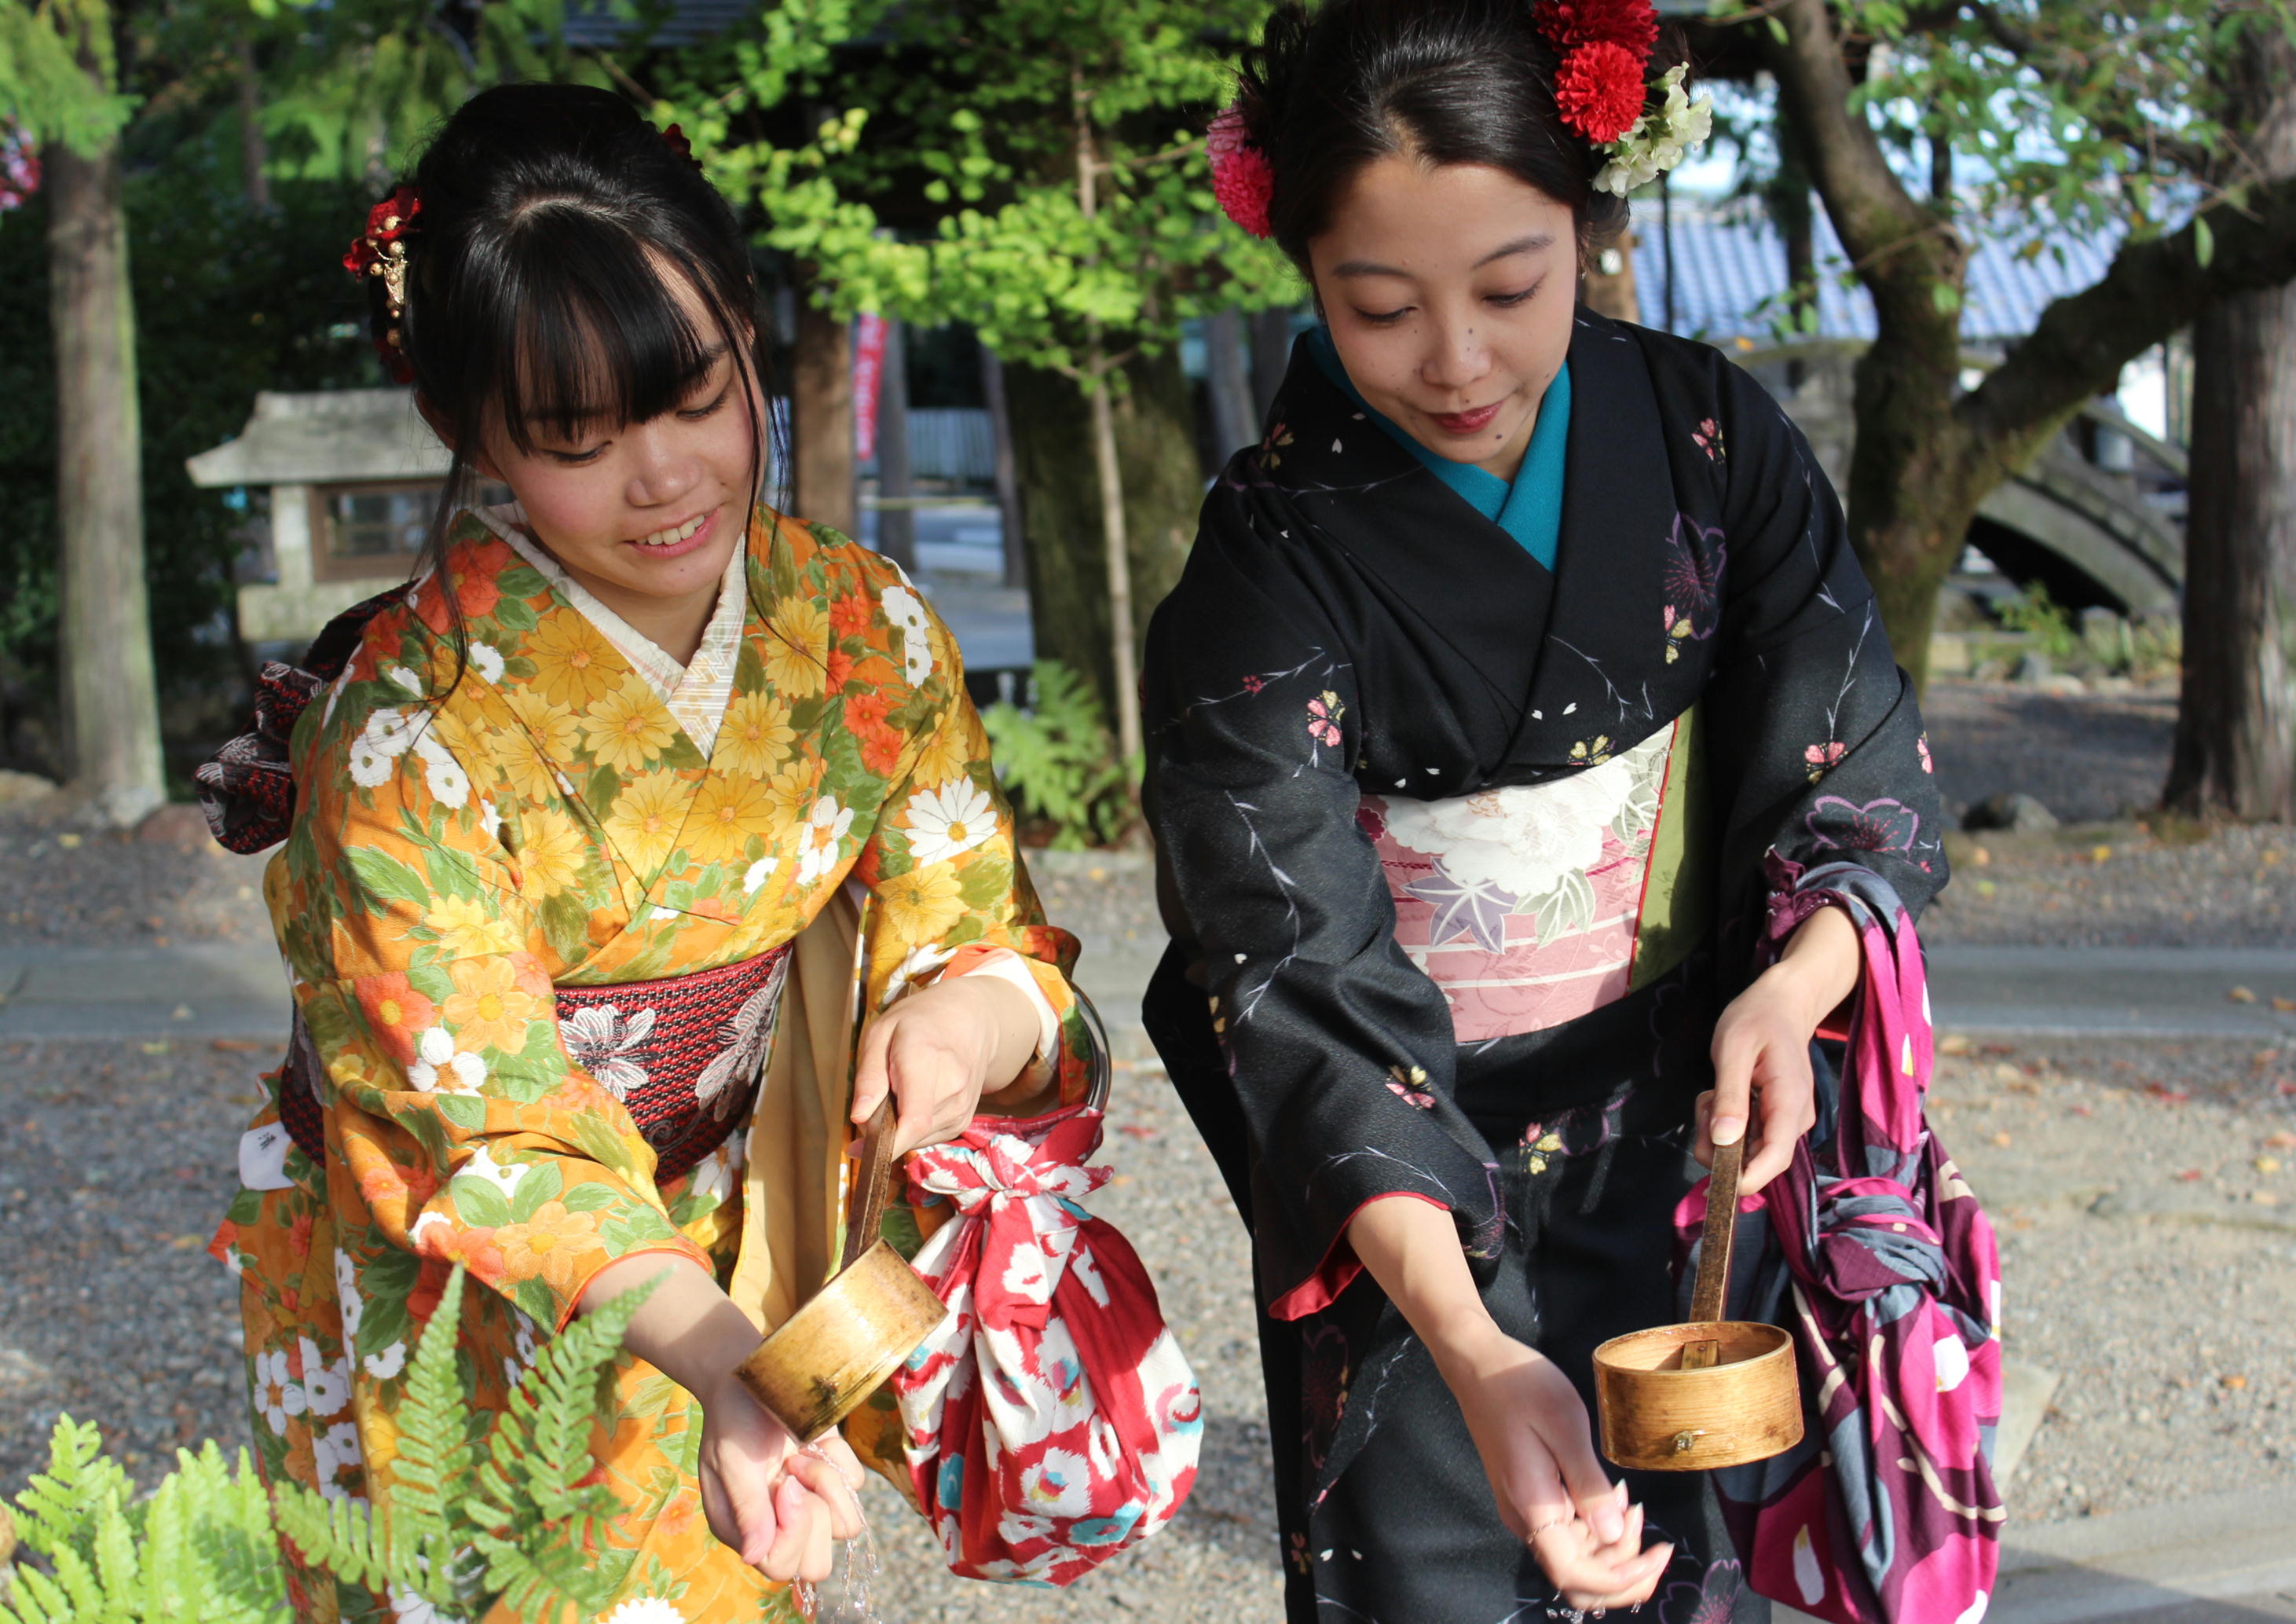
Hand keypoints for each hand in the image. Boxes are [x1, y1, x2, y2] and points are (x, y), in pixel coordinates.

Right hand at [694, 1370, 865, 1582]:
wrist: (752, 1371)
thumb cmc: (733, 1417)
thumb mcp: (732, 1462)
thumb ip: (748, 1509)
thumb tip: (754, 1557)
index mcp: (746, 1530)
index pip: (781, 1567)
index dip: (792, 1532)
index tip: (784, 1484)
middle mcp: (779, 1523)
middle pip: (818, 1563)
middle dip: (815, 1515)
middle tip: (793, 1472)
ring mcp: (809, 1501)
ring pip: (847, 1526)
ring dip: (826, 1482)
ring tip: (800, 1454)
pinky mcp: (833, 1474)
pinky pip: (857, 1485)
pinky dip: (839, 1458)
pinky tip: (811, 1440)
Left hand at [849, 971, 1038, 1156]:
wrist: (968, 1021)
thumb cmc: (918, 1023)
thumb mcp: (880, 1033)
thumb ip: (869, 1077)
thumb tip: (859, 1118)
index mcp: (926, 1059)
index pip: (914, 1120)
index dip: (885, 1144)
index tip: (859, 1147)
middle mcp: (952, 1087)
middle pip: (910, 1132)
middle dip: (884, 1127)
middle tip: (877, 1098)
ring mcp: (962, 1106)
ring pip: (916, 1138)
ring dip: (899, 1126)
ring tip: (900, 1091)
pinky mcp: (963, 1120)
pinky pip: (927, 1136)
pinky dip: (912, 1127)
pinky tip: (914, 1099)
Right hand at [1432, 1323, 1673, 1607]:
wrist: (1478, 1364)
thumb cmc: (1521, 1386)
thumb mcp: (1565, 1426)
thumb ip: (1588, 1485)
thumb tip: (1613, 1535)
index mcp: (1533, 1506)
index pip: (1576, 1575)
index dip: (1622, 1578)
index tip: (1658, 1553)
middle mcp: (1525, 1520)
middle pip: (1577, 1578)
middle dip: (1623, 1568)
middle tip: (1649, 1523)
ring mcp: (1524, 1512)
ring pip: (1574, 1559)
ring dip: (1612, 1547)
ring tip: (1633, 1503)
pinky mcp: (1528, 1499)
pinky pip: (1567, 1535)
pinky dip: (1596, 1529)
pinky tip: (1611, 1495)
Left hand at [1696, 904, 1858, 1194]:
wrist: (1781, 1003)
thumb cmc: (1756, 1020)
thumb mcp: (1733, 1050)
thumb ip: (1730, 1096)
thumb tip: (1724, 1142)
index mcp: (1790, 1102)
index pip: (1775, 1157)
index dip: (1746, 1178)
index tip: (1713, 1181)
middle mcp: (1795, 1119)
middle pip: (1755, 1159)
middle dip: (1719, 1144)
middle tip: (1706, 1102)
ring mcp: (1787, 1120)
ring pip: (1746, 1149)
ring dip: (1719, 1130)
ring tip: (1714, 1090)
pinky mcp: (1776, 1119)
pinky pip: (1746, 1136)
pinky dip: (1726, 1122)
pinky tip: (1722, 1094)